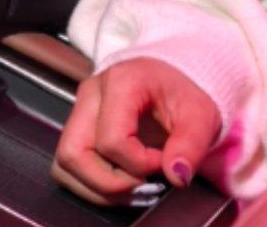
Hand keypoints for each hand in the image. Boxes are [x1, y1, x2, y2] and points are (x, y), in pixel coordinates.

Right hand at [51, 58, 220, 205]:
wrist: (175, 78)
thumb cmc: (183, 92)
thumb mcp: (200, 114)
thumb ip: (191, 144)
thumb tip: (176, 175)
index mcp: (121, 81)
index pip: (112, 140)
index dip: (138, 164)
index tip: (162, 162)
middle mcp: (92, 92)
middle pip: (74, 153)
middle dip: (109, 183)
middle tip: (143, 185)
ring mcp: (81, 108)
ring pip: (66, 163)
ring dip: (97, 187)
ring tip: (133, 186)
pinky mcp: (79, 124)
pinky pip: (70, 165)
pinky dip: (93, 183)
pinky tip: (122, 181)